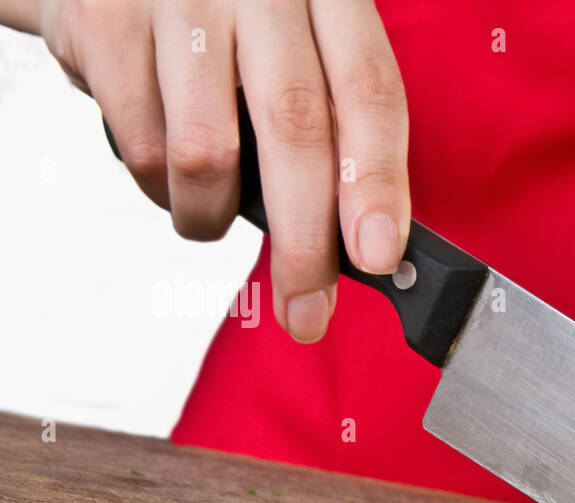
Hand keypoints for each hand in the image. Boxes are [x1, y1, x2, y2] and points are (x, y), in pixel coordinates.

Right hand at [38, 0, 409, 341]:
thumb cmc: (233, 17)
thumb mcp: (301, 42)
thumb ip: (334, 121)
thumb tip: (367, 243)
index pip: (369, 91)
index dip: (378, 181)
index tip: (378, 255)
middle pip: (295, 127)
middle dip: (306, 242)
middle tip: (306, 311)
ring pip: (206, 153)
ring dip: (213, 216)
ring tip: (209, 212)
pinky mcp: (105, 19)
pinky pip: (142, 146)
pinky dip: (160, 189)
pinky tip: (168, 170)